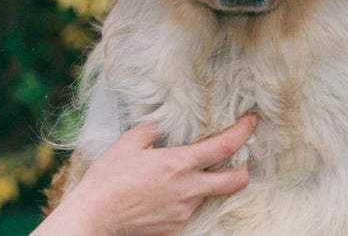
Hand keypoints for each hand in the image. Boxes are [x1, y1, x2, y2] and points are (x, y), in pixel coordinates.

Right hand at [32, 114, 256, 235]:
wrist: (96, 215)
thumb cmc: (109, 178)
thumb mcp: (128, 143)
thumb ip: (152, 130)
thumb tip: (163, 125)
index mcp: (179, 164)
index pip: (224, 147)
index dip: (242, 132)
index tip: (251, 122)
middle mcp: (188, 190)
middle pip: (236, 181)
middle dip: (243, 168)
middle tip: (237, 158)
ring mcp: (184, 212)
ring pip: (208, 194)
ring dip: (202, 183)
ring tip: (177, 175)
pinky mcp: (175, 228)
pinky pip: (187, 210)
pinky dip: (181, 199)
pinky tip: (161, 194)